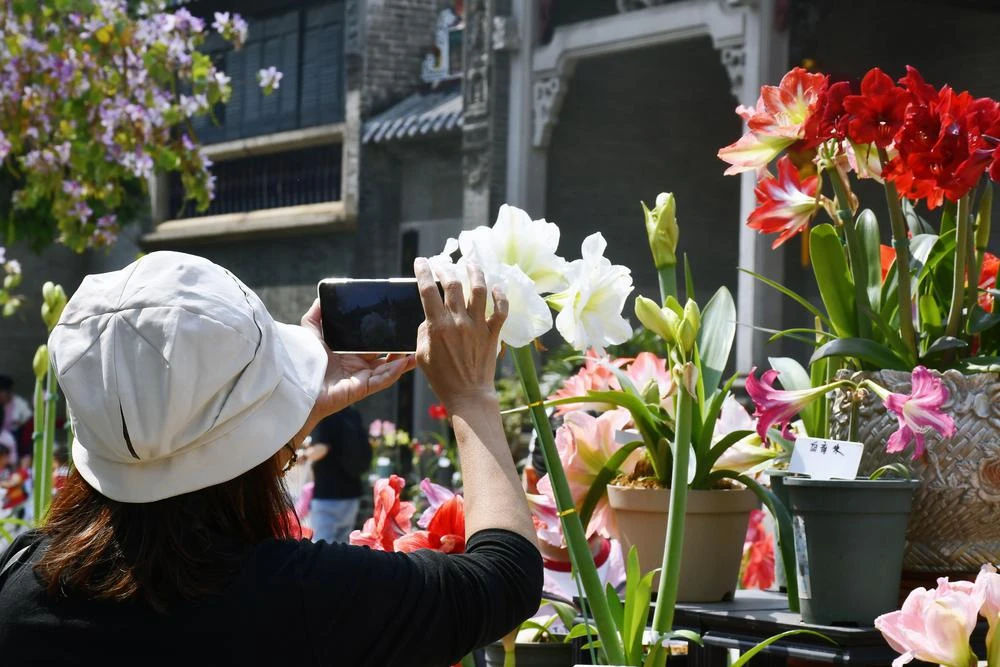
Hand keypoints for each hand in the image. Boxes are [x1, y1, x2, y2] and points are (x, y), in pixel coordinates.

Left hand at [291, 300, 416, 443]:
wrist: (295, 384)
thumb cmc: (302, 361)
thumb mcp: (310, 333)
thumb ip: (316, 317)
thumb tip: (321, 298)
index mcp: (348, 354)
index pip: (371, 345)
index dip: (384, 337)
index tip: (396, 325)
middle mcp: (356, 366)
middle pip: (384, 357)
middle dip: (398, 348)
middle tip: (412, 335)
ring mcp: (360, 378)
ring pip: (387, 369)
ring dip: (401, 360)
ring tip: (415, 349)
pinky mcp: (361, 388)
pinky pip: (382, 380)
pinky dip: (395, 372)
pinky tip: (405, 361)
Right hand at [413, 257, 506, 411]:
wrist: (468, 395)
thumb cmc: (442, 378)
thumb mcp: (422, 355)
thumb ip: (424, 332)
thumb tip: (430, 316)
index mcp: (438, 327)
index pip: (428, 291)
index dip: (424, 272)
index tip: (421, 261)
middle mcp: (459, 322)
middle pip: (453, 284)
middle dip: (446, 269)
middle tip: (443, 264)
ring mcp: (478, 326)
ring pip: (479, 290)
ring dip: (475, 273)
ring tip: (471, 263)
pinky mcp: (493, 334)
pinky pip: (501, 310)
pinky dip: (500, 297)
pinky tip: (497, 287)